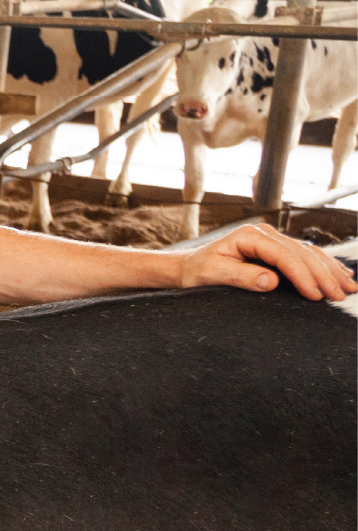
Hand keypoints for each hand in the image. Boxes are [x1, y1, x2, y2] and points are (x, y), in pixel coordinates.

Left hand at [179, 224, 355, 301]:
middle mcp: (265, 234)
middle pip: (302, 253)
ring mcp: (272, 240)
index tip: (315, 295)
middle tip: (339, 296)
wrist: (188, 267)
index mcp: (250, 236)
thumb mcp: (213, 274)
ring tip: (349, 287)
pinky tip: (341, 274)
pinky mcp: (276, 249)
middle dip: (323, 275)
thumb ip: (241, 276)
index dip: (303, 276)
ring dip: (330, 270)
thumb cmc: (198, 271)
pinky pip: (306, 256)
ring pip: (309, 253)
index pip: (284, 256)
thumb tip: (271, 281)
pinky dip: (325, 266)